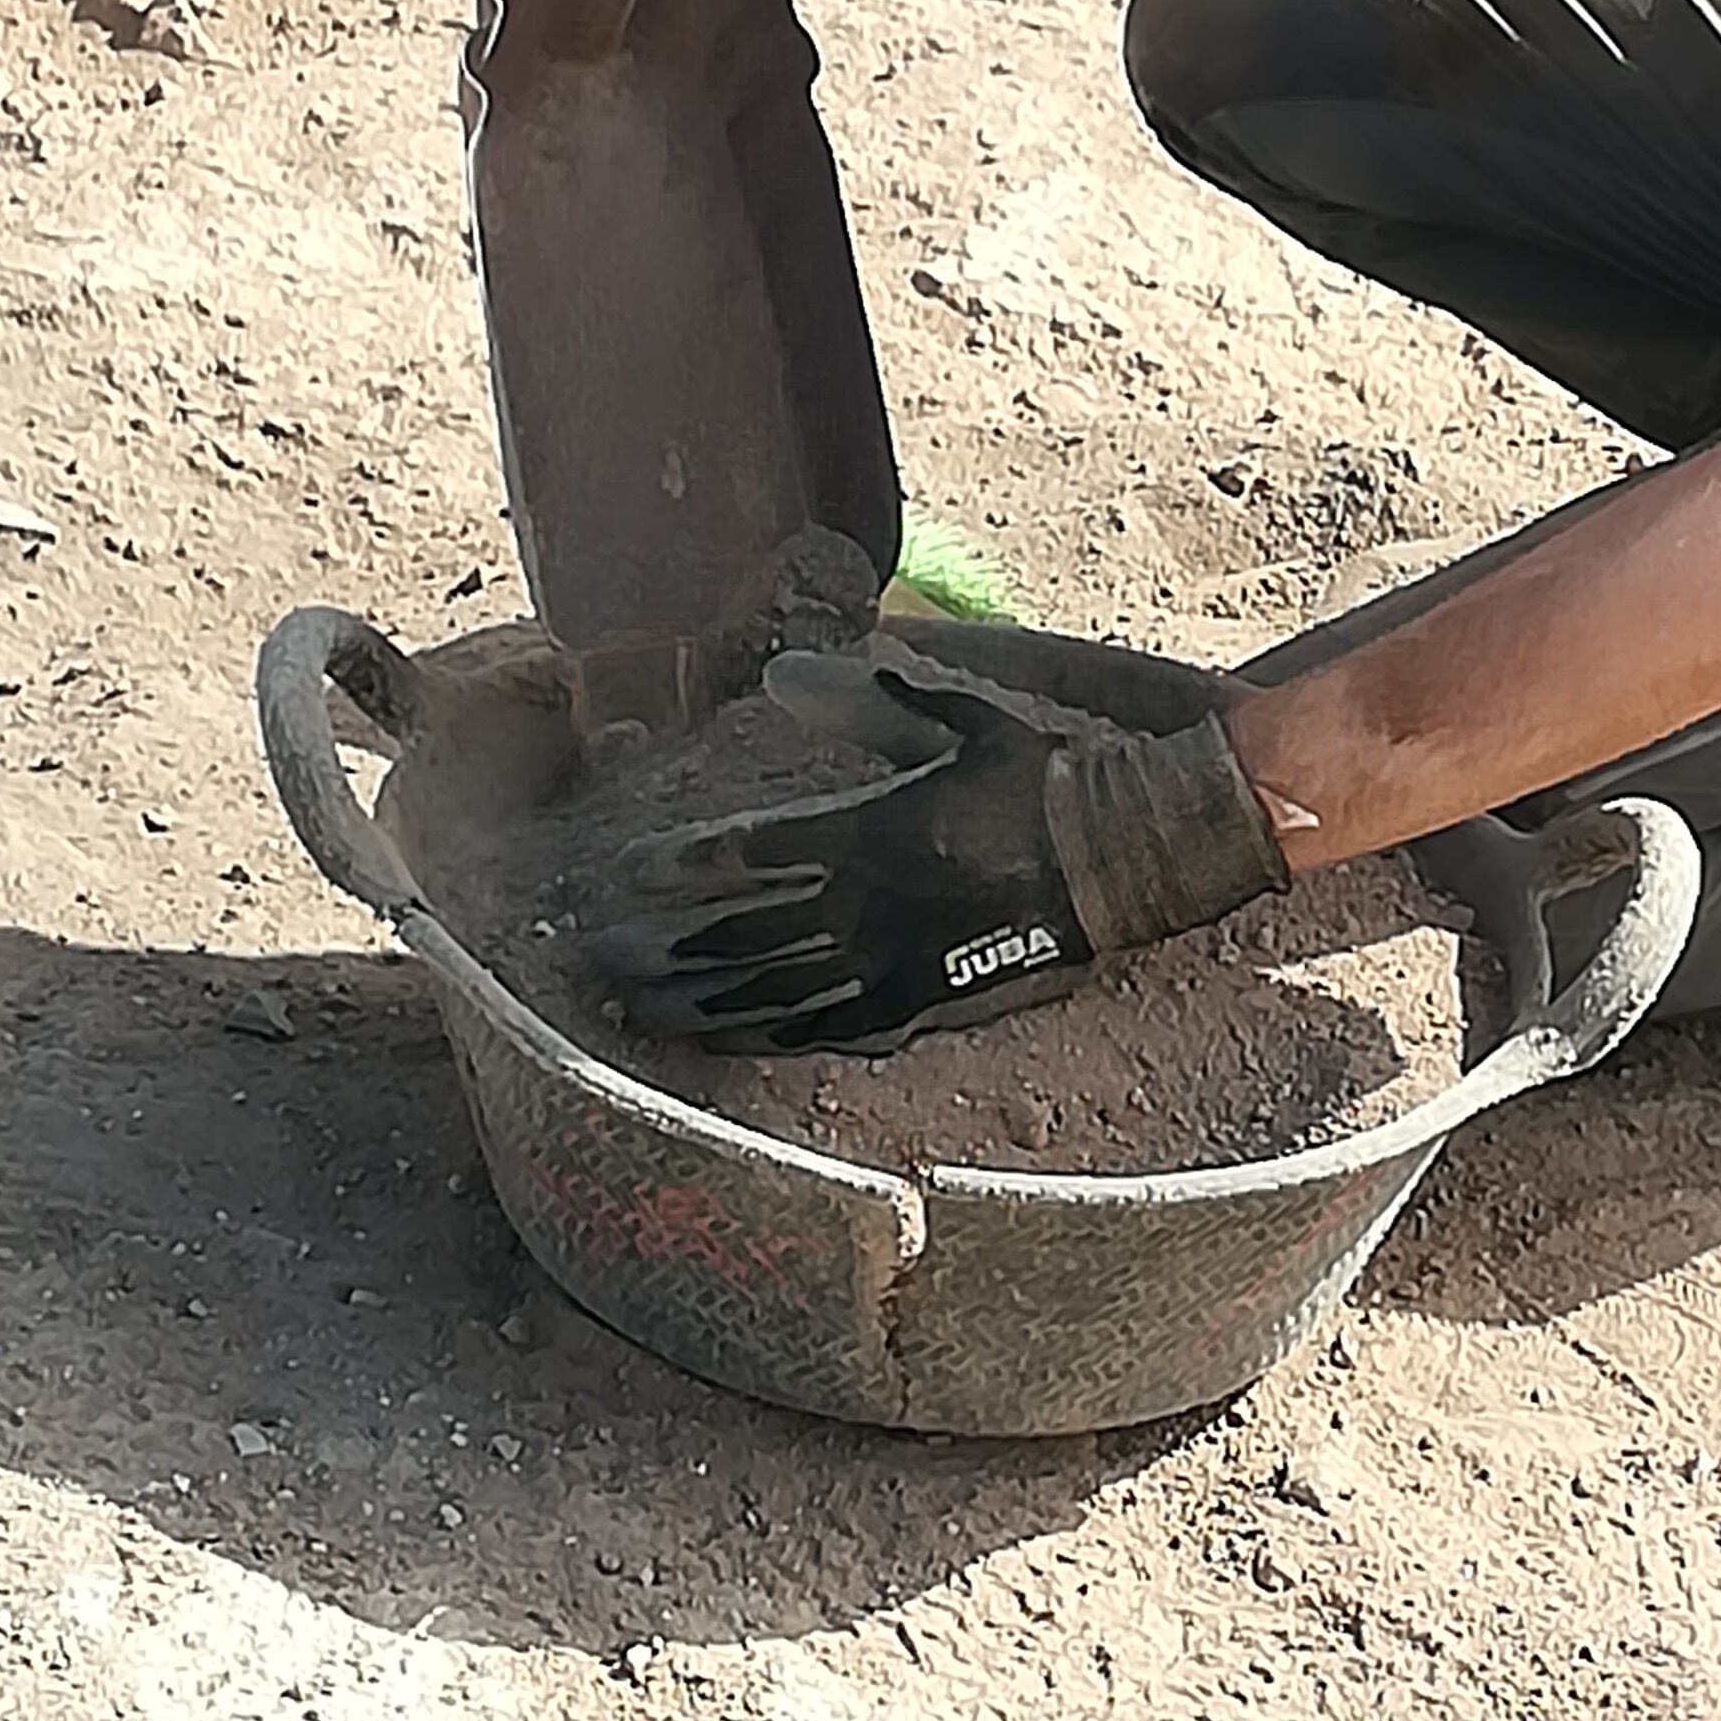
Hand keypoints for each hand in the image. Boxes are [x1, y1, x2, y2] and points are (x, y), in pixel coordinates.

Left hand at [593, 645, 1289, 1053]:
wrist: (1124, 852)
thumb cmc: (1039, 776)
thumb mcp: (956, 721)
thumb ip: (866, 700)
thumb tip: (780, 674)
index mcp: (871, 829)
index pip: (746, 852)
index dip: (678, 866)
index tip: (624, 875)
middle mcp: (871, 904)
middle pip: (741, 936)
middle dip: (664, 949)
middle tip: (597, 961)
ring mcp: (898, 963)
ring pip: (775, 996)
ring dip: (702, 1006)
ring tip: (640, 1013)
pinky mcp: (930, 1003)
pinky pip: (838, 1032)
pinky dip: (778, 1041)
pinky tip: (735, 1047)